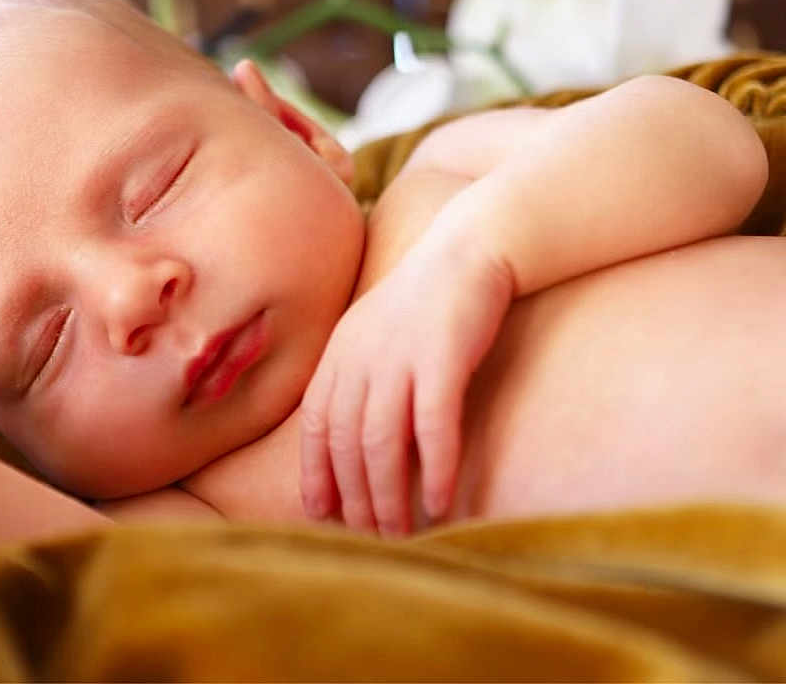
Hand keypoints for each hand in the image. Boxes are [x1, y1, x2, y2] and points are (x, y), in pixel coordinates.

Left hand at [299, 227, 512, 535]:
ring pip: (383, 444)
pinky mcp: (441, 360)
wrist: (470, 249)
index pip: (316, 427)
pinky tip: (441, 502)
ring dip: (389, 496)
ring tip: (400, 532)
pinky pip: (432, 428)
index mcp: (340, 352)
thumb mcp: (375, 331)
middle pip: (347, 444)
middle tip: (369, 537)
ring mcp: (399, 358)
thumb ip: (358, 375)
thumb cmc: (427, 297)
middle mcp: (361, 357)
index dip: (316, 474)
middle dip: (353, 498)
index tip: (321, 515)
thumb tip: (356, 435)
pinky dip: (434, 469)